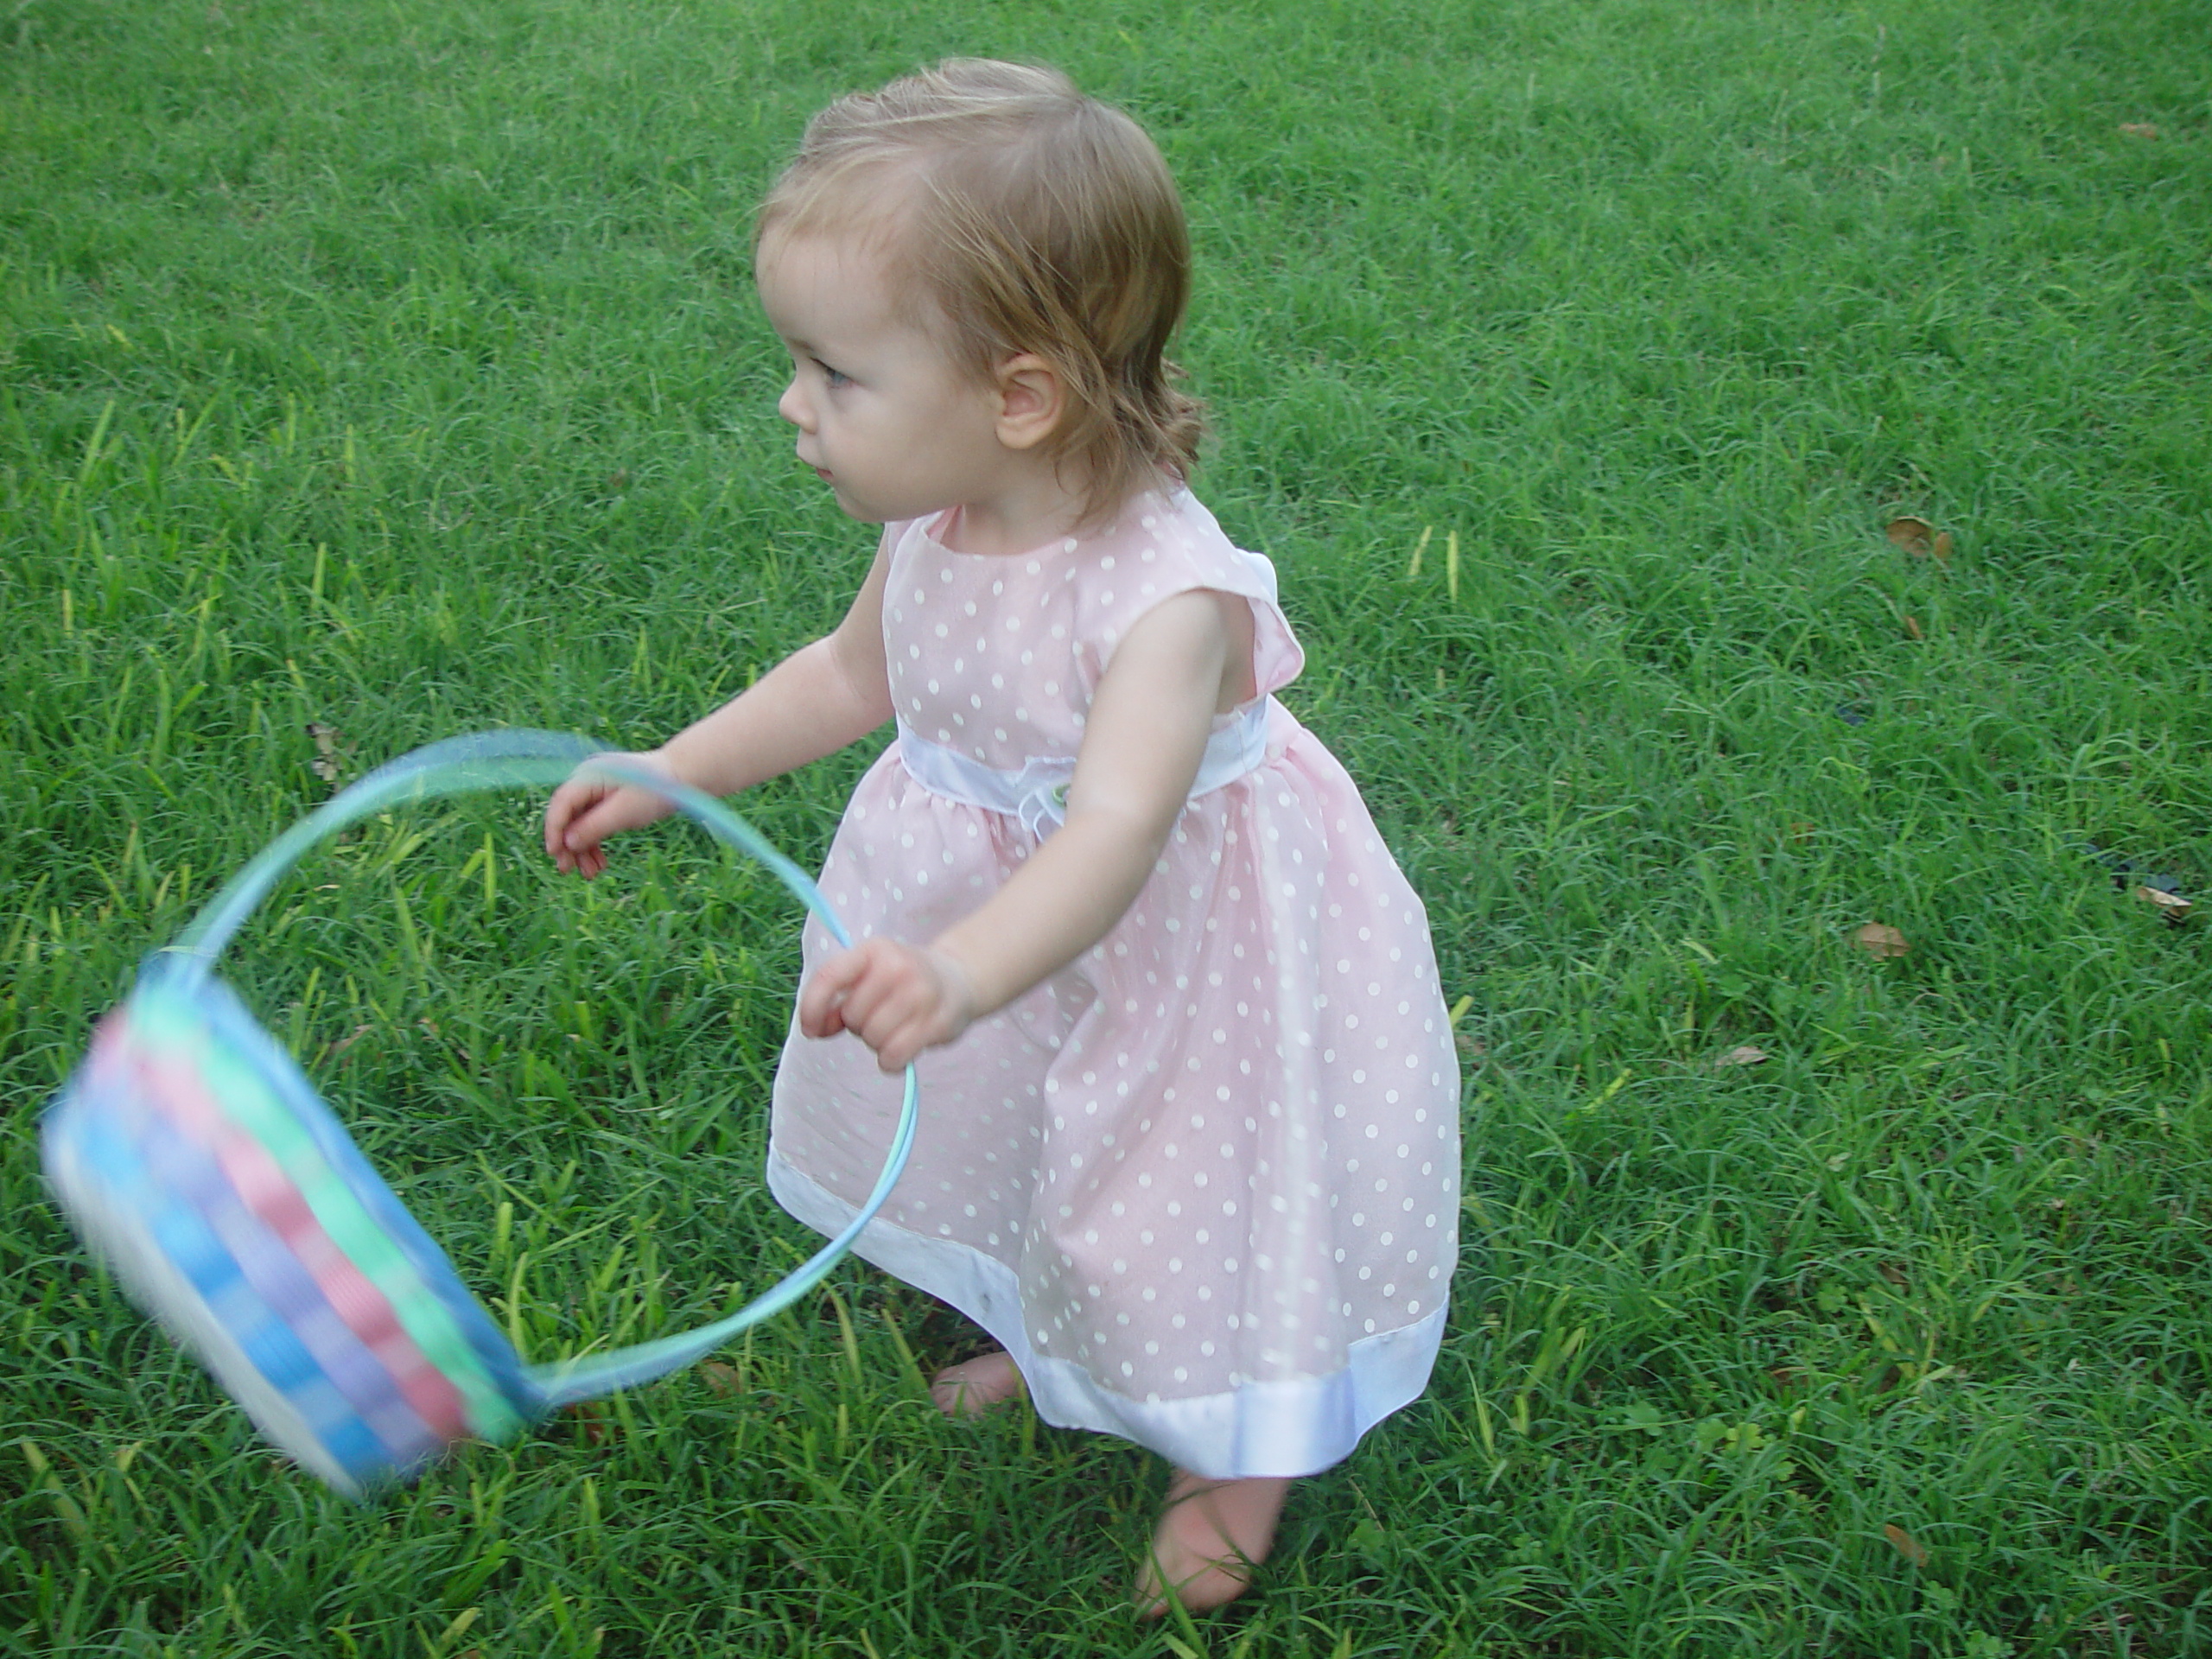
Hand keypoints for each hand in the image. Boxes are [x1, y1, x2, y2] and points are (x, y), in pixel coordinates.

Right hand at [542, 752, 679, 877]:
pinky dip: (595, 844)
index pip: (562, 803)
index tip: (554, 853)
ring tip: (591, 875)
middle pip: (568, 816)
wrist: (680, 777)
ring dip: (582, 850)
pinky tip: (600, 864)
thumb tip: (567, 843)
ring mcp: (596, 793)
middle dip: (568, 845)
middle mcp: (587, 782)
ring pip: (580, 825)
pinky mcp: (606, 804)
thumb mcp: (623, 812)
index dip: (554, 829)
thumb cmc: (654, 790)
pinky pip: (593, 825)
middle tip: (567, 871)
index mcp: (588, 776)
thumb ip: (593, 826)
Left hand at [798, 937, 977, 1071]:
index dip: (811, 1007)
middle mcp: (898, 967)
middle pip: (853, 1016)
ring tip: (894, 1029)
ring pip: (873, 1039)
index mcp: (874, 950)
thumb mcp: (870, 974)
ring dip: (877, 1044)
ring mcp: (922, 994)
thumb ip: (839, 998)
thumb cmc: (904, 980)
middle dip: (859, 1025)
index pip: (829, 977)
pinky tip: (900, 1051)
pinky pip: (894, 1056)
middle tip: (879, 1016)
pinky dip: (891, 1062)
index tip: (810, 1030)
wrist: (960, 978)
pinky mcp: (939, 1022)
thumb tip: (815, 1028)